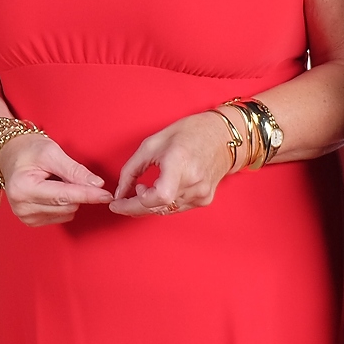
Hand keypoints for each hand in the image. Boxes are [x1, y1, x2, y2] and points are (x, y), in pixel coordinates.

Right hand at [0, 132, 112, 226]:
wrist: (10, 155)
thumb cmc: (28, 150)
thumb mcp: (51, 152)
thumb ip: (74, 170)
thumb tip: (96, 184)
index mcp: (23, 188)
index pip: (64, 196)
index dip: (88, 195)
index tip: (106, 195)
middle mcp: (22, 207)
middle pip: (68, 205)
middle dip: (78, 191)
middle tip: (68, 172)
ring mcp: (25, 216)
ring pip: (67, 212)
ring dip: (70, 197)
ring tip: (55, 180)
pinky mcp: (32, 221)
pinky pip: (62, 216)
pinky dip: (63, 203)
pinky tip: (52, 190)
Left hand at [111, 110, 235, 217]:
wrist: (223, 136)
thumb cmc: (190, 133)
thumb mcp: (153, 144)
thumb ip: (132, 169)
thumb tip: (120, 192)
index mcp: (180, 164)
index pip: (156, 198)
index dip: (134, 204)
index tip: (120, 202)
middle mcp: (193, 182)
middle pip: (158, 208)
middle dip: (135, 207)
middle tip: (123, 199)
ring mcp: (201, 194)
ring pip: (166, 210)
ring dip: (150, 204)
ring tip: (144, 189)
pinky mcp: (205, 200)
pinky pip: (177, 208)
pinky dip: (165, 203)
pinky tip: (162, 190)